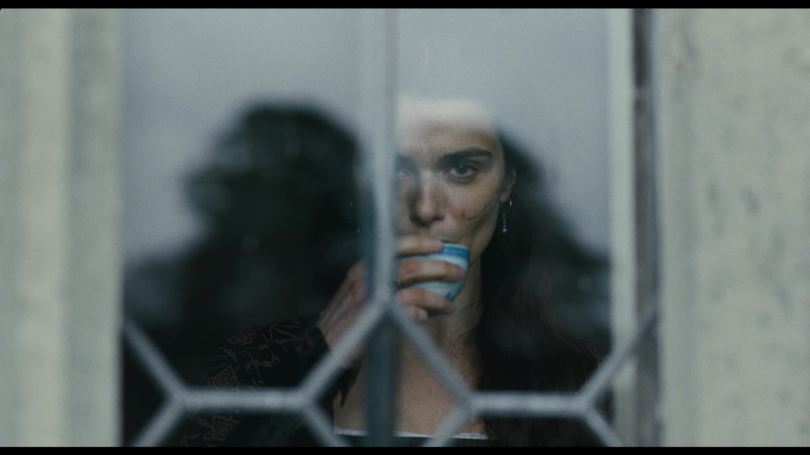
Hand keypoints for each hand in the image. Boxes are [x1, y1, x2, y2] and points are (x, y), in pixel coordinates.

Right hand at [316, 235, 464, 366]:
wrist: (322, 345)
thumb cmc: (345, 316)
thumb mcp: (357, 289)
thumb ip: (381, 279)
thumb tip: (416, 274)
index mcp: (363, 268)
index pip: (393, 247)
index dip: (419, 244)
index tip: (439, 245)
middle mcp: (367, 280)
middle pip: (411, 267)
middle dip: (439, 269)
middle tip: (458, 273)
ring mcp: (371, 302)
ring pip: (415, 293)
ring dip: (437, 299)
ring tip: (448, 306)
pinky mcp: (375, 323)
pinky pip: (406, 315)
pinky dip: (419, 315)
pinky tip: (424, 318)